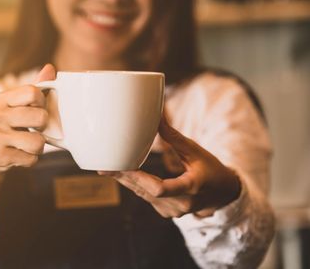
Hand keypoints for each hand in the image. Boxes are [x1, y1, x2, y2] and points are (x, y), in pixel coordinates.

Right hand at [0, 64, 56, 177]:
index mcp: (2, 99)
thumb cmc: (0, 127)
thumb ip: (32, 89)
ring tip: (27, 144)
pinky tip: (19, 155)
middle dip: (43, 127)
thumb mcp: (11, 106)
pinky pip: (31, 159)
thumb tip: (50, 68)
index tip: (37, 109)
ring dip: (37, 147)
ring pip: (38, 142)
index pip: (33, 92)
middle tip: (34, 129)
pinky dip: (30, 160)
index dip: (42, 102)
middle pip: (40, 117)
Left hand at [99, 112, 241, 217]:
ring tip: (106, 168)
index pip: (161, 189)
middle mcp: (181, 203)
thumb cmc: (210, 169)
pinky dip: (133, 185)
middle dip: (124, 177)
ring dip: (125, 181)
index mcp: (191, 187)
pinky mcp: (166, 211)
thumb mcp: (196, 151)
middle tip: (105, 166)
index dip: (139, 179)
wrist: (224, 194)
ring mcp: (173, 211)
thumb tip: (156, 117)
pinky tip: (119, 174)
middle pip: (146, 191)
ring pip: (143, 195)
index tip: (125, 167)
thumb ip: (174, 137)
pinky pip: (145, 197)